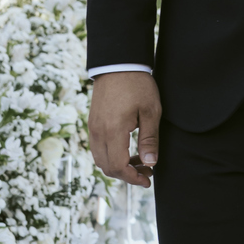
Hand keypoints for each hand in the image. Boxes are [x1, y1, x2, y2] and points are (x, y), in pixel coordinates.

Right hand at [88, 72, 162, 187]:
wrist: (118, 64)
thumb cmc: (138, 85)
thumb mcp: (151, 111)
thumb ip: (149, 139)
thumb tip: (150, 163)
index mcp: (113, 130)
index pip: (118, 166)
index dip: (133, 177)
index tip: (148, 179)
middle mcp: (98, 132)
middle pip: (107, 167)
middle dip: (127, 175)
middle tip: (147, 171)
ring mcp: (93, 127)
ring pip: (100, 159)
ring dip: (118, 166)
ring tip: (140, 161)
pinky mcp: (92, 123)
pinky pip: (98, 148)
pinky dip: (111, 156)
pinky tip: (128, 151)